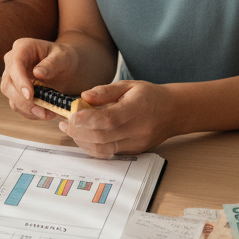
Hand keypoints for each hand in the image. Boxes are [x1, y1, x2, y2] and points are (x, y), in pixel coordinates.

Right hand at [0, 38, 79, 120]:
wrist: (64, 65)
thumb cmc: (63, 57)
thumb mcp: (64, 57)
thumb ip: (52, 64)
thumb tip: (37, 73)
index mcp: (23, 48)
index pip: (15, 65)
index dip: (20, 81)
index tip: (30, 96)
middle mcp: (12, 61)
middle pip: (8, 84)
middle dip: (23, 101)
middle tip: (42, 111)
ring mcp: (11, 76)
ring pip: (10, 96)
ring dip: (27, 109)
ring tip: (48, 114)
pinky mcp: (15, 90)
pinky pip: (17, 104)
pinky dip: (29, 112)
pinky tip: (45, 113)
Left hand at [60, 79, 176, 157]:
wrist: (173, 112)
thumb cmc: (149, 96)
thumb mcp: (128, 85)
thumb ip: (105, 90)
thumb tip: (84, 96)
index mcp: (137, 109)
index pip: (110, 119)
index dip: (88, 119)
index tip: (72, 115)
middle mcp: (138, 130)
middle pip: (103, 137)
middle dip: (79, 131)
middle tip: (65, 122)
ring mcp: (136, 144)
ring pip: (104, 149)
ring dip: (82, 141)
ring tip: (70, 129)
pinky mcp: (133, 151)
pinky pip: (109, 153)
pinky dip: (92, 146)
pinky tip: (83, 136)